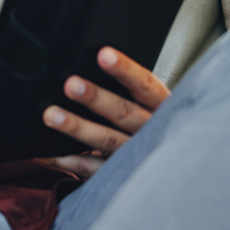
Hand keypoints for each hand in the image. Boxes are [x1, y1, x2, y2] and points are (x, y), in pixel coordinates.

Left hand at [41, 47, 169, 176]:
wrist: (178, 168)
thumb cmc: (156, 124)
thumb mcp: (154, 105)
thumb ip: (131, 89)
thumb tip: (96, 61)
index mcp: (162, 106)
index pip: (144, 84)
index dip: (125, 70)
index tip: (103, 54)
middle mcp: (153, 130)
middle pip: (123, 112)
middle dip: (96, 98)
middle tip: (70, 85)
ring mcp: (138, 155)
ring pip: (107, 140)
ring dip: (78, 128)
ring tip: (51, 115)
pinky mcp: (124, 175)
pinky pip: (96, 170)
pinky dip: (74, 161)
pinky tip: (53, 154)